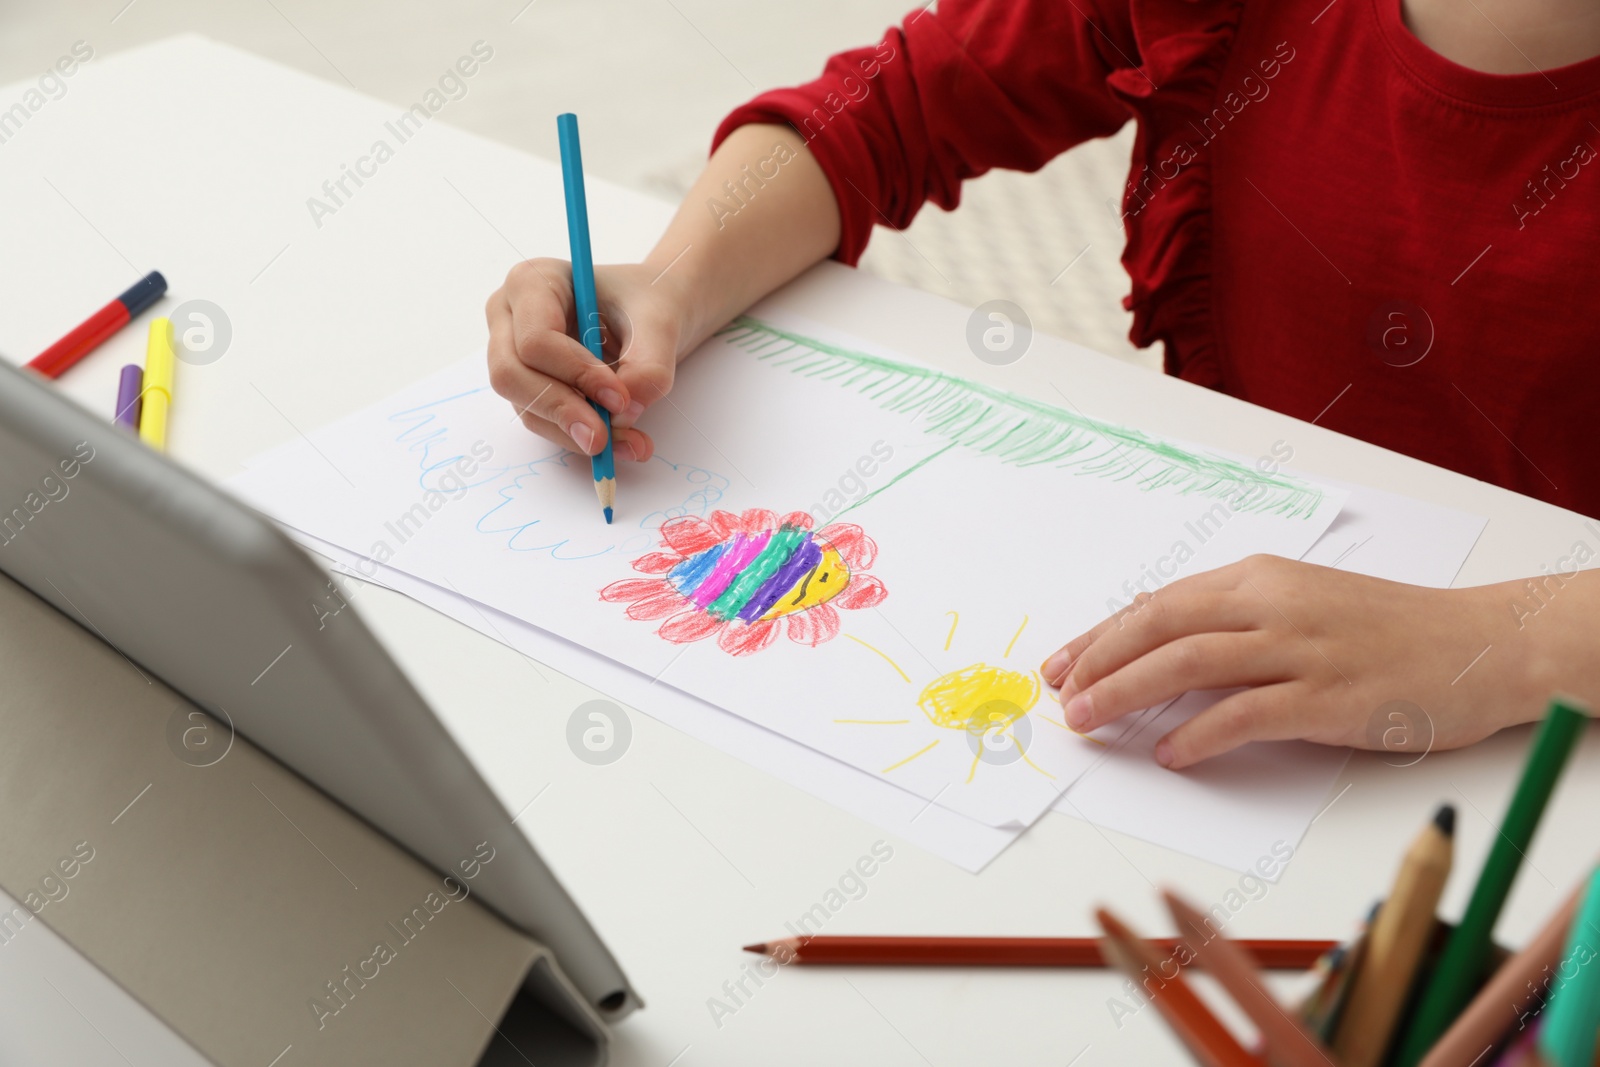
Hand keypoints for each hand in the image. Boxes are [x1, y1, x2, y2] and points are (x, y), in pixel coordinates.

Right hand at [486, 258, 688, 461]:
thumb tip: (625, 414)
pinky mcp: (528, 387)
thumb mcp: (660, 323)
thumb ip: (648, 366)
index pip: (535, 338)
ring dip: (573, 433)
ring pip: (525, 406)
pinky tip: (619, 443)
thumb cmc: (647, 301)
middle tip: (604, 436)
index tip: (619, 398)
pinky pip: (543, 422)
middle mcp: (510, 316)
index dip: (575, 374)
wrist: (651, 313)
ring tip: (630, 443)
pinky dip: (579, 438)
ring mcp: (512, 354)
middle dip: (562, 410)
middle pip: (512, 374)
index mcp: (533, 281)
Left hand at [1039, 555, 1531, 768]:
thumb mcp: (1299, 603)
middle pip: (1159, 626)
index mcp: (1256, 578)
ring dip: (1128, 693)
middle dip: (1099, 662)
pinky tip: (1170, 753)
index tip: (1061, 665)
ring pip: (1189, 663)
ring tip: (1091, 722)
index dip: (1100, 637)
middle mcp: (1271, 604)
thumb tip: (1154, 646)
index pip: (1157, 604)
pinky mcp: (1329, 697)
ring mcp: (1300, 649)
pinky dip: (1198, 733)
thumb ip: (1231, 621)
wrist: (1479, 645)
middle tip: (1062, 697)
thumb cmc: (1385, 629)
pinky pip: (1246, 713)